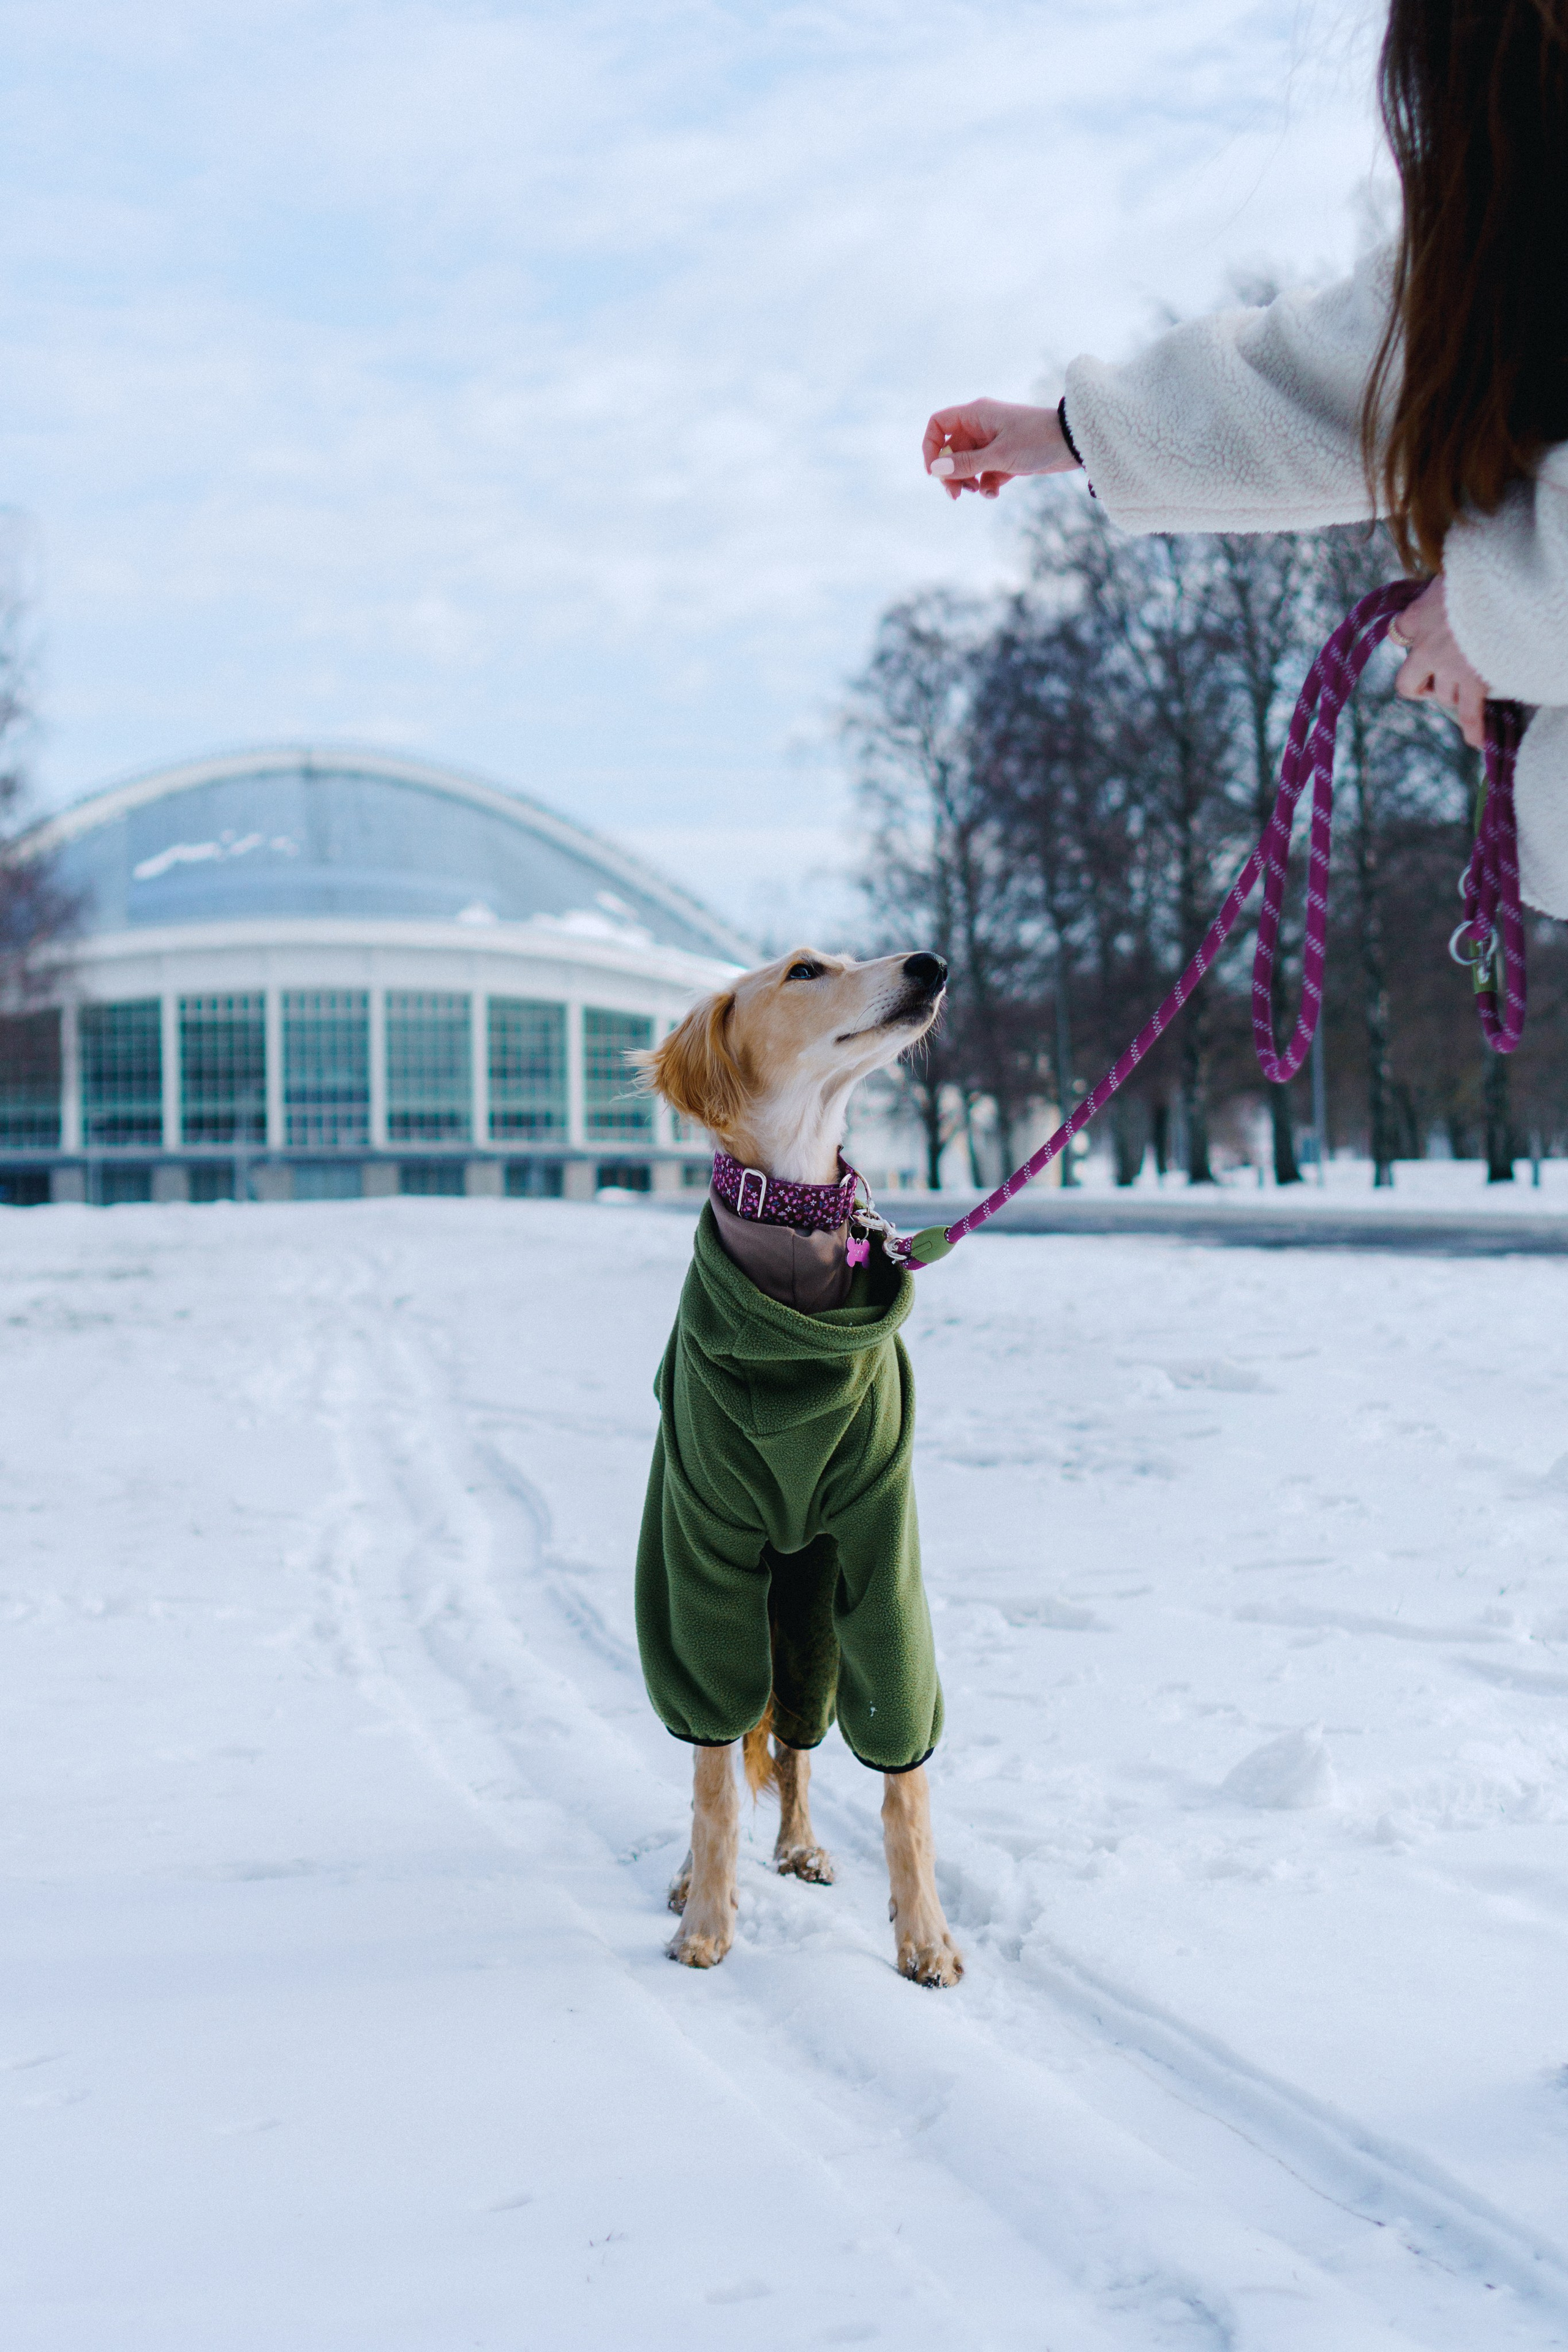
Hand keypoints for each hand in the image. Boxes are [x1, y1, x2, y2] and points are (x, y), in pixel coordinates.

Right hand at [921, 399, 1079, 500]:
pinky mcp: (1005, 458)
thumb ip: (966, 464)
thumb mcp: (999, 455)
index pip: (938, 425)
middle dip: (950, 474)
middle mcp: (981, 426)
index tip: (935, 472)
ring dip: (967, 481)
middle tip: (955, 495)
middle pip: (950, 450)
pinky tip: (994, 493)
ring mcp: (993, 442)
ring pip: (967, 464)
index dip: (931, 447)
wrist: (1074, 443)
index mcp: (976, 415)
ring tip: (978, 491)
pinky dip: (986, 485)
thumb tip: (934, 471)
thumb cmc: (1038, 440)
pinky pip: (985, 473)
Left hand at [1389, 576, 1488, 748]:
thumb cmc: (1478, 571)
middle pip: (1408, 684)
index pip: (1397, 634)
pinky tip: (1477, 741)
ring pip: (1443, 697)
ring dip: (1454, 696)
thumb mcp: (1449, 572)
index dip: (1409, 637)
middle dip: (1421, 686)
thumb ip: (1440, 590)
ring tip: (1470, 689)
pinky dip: (1474, 730)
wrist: (1504, 581)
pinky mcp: (1474, 680)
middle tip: (1436, 680)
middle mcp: (1426, 647)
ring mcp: (1449, 667)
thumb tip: (1443, 591)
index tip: (1423, 635)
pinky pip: (1470, 714)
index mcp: (1416, 617)